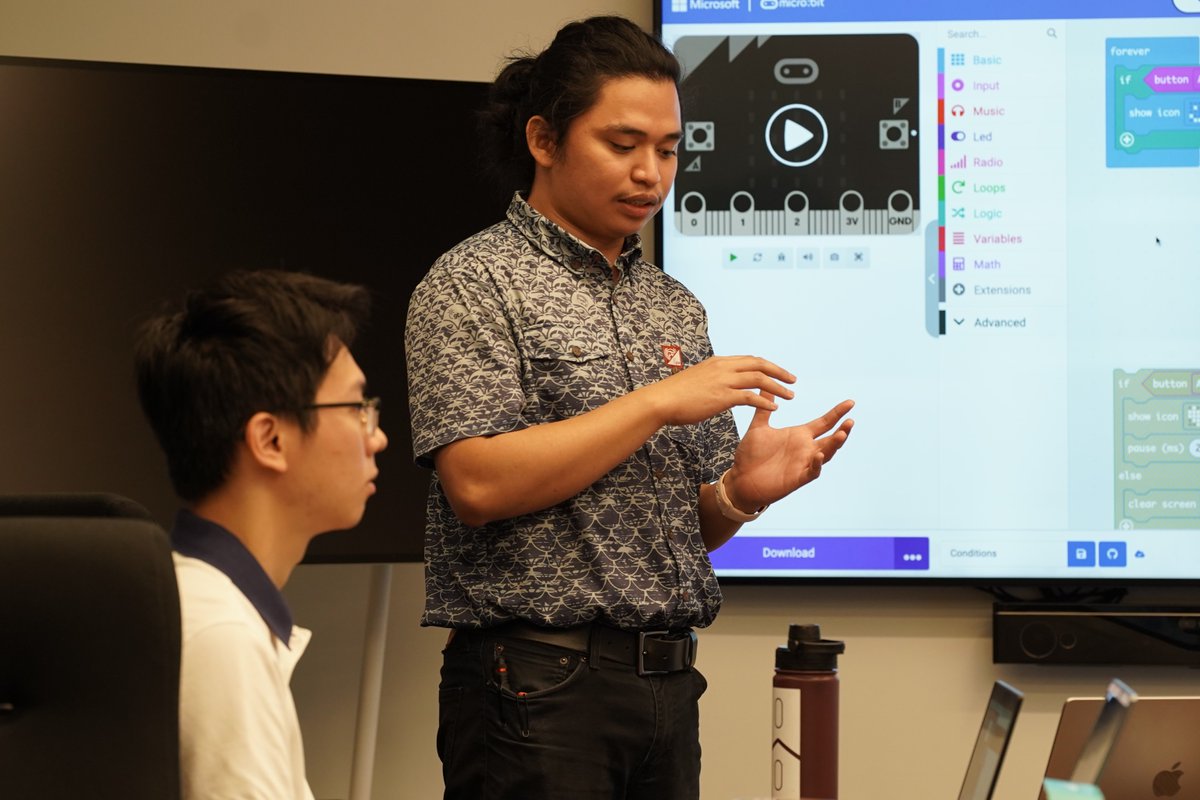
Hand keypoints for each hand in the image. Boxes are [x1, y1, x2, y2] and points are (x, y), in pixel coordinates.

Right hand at [643, 355, 797, 426]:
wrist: (661, 400)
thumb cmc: (674, 394)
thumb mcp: (696, 380)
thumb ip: (711, 380)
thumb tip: (717, 387)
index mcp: (718, 362)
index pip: (749, 359)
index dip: (767, 366)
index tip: (778, 372)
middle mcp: (724, 367)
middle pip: (760, 364)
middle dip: (779, 372)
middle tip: (793, 380)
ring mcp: (724, 381)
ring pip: (760, 379)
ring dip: (779, 387)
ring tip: (791, 396)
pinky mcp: (723, 396)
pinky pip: (751, 397)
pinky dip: (765, 402)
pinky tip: (775, 408)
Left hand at [724, 396, 854, 511]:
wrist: (741, 478)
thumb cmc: (751, 455)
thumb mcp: (758, 427)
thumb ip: (764, 407)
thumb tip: (766, 385)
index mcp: (800, 435)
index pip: (824, 422)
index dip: (837, 413)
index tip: (850, 402)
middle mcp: (806, 449)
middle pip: (830, 438)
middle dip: (842, 429)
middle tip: (851, 419)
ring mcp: (804, 464)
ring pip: (827, 454)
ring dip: (834, 445)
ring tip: (842, 434)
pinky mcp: (798, 478)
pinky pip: (812, 471)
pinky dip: (817, 464)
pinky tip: (819, 455)